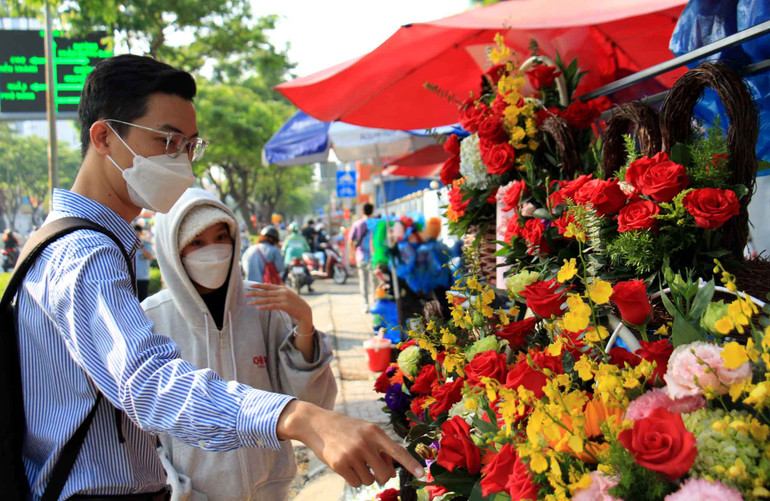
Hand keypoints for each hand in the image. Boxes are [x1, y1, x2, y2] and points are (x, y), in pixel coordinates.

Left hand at [246, 283, 314, 360]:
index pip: (268, 286)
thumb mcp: (287, 295)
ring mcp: (284, 299)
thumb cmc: (294, 303)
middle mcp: (282, 292)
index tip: (250, 286)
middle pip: (266, 292)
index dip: (259, 285)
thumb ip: (278, 293)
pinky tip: (258, 308)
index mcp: (282, 288)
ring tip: (249, 303)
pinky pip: (272, 306)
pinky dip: (264, 307)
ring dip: (257, 301)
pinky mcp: (285, 306)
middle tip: (245, 294)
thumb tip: (268, 292)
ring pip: (267, 300)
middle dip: (254, 293)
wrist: (305, 310)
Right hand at [277, 401, 423, 486]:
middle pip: (385, 474)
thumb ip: (380, 449)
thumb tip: (391, 473)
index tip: (422, 474)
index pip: (398, 450)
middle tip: (371, 467)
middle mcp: (365, 442)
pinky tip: (345, 465)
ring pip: (370, 481)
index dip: (411, 463)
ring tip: (354, 462)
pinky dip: (353, 479)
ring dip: (364, 476)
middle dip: (381, 475)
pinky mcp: (340, 464)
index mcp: (375, 432)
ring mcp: (352, 453)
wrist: (318, 424)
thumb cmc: (347, 430)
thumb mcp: (366, 432)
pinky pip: (356, 483)